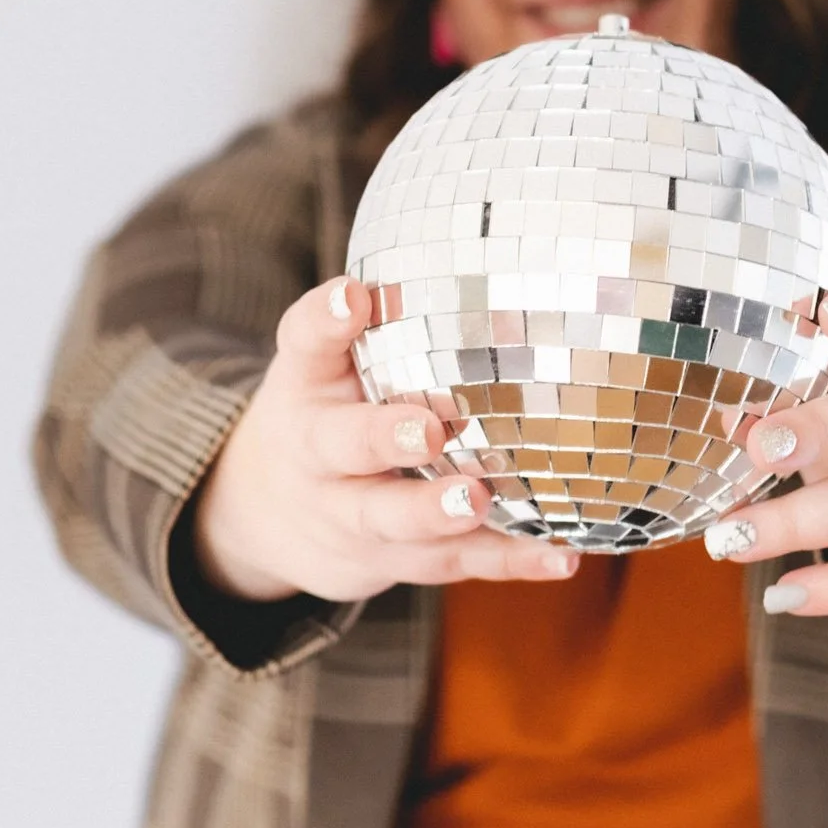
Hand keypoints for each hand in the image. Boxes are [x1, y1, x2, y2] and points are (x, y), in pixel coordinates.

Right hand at [191, 276, 577, 603]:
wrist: (267, 515)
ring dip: (434, 513)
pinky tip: (560, 558)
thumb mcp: (330, 362)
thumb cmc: (328, 410)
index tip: (353, 297)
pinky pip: (451, 563)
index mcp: (304, 386)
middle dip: (382, 440)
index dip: (324, 320)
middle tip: (427, 430)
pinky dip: (507, 561)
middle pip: (341, 446)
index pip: (303, 343)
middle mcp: (317, 454)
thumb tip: (494, 264)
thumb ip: (385, 323)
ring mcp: (350, 515)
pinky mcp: (394, 560)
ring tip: (476, 499)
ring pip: (389, 519)